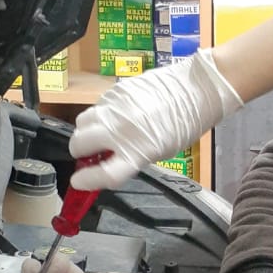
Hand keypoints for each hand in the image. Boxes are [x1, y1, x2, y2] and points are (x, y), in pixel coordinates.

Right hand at [68, 49, 242, 189]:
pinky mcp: (114, 91)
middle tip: (89, 154)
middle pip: (80, 144)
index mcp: (137, 153)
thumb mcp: (160, 151)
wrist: (193, 90)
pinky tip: (113, 117)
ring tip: (98, 134)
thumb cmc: (183, 125)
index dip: (87, 181)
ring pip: (82, 122)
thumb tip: (109, 161)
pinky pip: (96, 106)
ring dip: (85, 132)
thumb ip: (131, 158)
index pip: (104, 174)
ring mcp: (115, 109)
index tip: (79, 182)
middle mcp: (121, 131)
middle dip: (80, 152)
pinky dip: (99, 115)